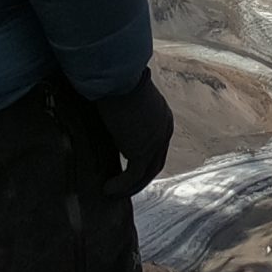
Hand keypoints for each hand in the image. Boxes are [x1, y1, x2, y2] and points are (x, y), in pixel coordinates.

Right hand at [90, 71, 173, 197]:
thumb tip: (109, 121)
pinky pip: (133, 176)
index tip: (128, 172)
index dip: (144, 161)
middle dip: (140, 179)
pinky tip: (106, 189)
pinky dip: (120, 186)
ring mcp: (156, 141)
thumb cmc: (115, 81)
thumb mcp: (125, 101)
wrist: (117, 78)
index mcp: (162, 117)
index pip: (156, 146)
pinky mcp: (143, 150)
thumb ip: (124, 115)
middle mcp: (164, 130)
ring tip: (111, 193)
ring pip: (146, 173)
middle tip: (122, 189)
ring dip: (129, 187)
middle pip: (155, 163)